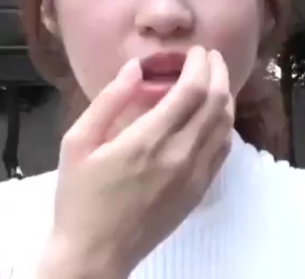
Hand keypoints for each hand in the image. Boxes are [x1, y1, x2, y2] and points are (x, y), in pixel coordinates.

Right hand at [39, 46, 233, 277]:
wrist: (96, 252)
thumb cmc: (80, 198)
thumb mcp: (78, 143)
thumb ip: (109, 101)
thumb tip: (135, 67)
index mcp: (148, 141)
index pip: (192, 90)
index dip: (201, 64)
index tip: (198, 51)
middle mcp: (180, 155)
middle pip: (217, 102)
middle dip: (218, 72)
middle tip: (212, 57)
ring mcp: (195, 174)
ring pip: (226, 124)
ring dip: (225, 96)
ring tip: (215, 80)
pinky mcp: (201, 188)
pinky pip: (223, 148)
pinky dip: (225, 124)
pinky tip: (216, 114)